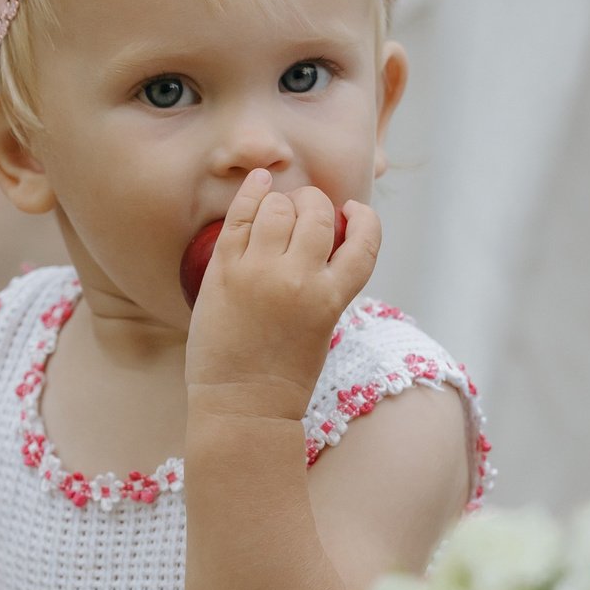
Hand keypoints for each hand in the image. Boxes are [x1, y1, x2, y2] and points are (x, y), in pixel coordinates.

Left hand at [185, 169, 380, 423]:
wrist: (242, 406)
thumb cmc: (284, 377)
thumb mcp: (323, 330)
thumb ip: (326, 288)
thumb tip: (320, 245)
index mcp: (332, 299)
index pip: (365, 240)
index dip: (363, 217)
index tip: (352, 211)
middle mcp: (300, 280)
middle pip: (318, 213)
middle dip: (315, 204)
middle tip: (305, 212)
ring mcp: (259, 273)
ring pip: (279, 208)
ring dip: (282, 202)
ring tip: (276, 211)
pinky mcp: (225, 271)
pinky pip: (240, 216)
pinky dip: (252, 192)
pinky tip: (258, 183)